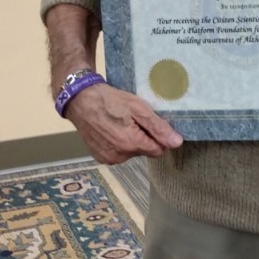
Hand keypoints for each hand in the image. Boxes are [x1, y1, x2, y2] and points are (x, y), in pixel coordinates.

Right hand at [64, 80, 183, 164]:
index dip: (157, 136)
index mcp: (131, 144)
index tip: (148, 122)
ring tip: (120, 123)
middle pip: (144, 152)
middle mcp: (120, 156)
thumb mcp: (138, 108)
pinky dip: (117, 144)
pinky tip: (111, 130)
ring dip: (130, 142)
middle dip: (143, 138)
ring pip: (131, 154)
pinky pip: (118, 154)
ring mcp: (108, 158)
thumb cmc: (111, 100)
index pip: (158, 150)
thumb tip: (177, 143)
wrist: (81, 100)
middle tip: (132, 120)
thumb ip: (158, 127)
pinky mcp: (100, 158)